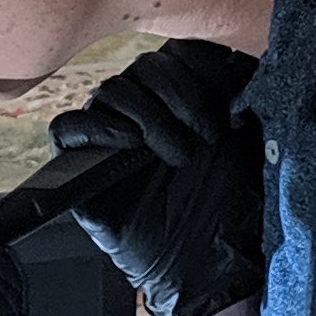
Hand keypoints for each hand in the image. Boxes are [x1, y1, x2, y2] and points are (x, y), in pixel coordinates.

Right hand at [47, 39, 265, 315]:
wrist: (209, 262)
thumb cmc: (229, 206)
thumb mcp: (249, 142)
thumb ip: (244, 97)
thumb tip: (246, 60)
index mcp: (182, 99)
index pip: (176, 53)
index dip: (200, 68)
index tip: (229, 104)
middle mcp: (144, 112)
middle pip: (143, 67)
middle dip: (179, 94)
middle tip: (206, 134)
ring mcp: (110, 138)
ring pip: (109, 90)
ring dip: (147, 114)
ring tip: (177, 153)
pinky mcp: (81, 169)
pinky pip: (66, 129)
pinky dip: (94, 127)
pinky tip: (129, 143)